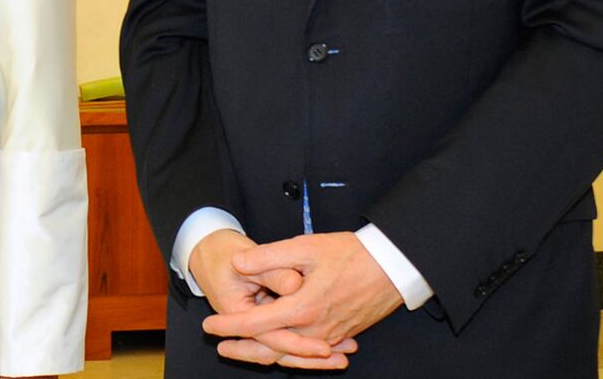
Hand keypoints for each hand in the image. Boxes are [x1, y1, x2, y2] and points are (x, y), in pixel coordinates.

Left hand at [202, 232, 400, 363]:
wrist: (393, 268)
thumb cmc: (352, 255)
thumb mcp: (305, 247)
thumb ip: (268, 257)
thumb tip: (238, 264)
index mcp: (303, 308)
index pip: (256, 323)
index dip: (229, 326)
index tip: (209, 325)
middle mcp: (316, 329)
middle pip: (271, 348)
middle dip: (242, 350)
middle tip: (219, 347)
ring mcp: (330, 336)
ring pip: (290, 354)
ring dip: (265, 353)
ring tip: (243, 350)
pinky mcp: (340, 336)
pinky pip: (309, 352)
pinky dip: (291, 355)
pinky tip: (280, 351)